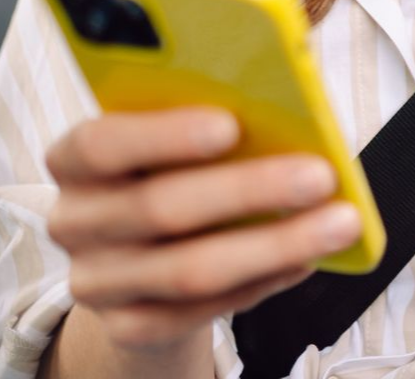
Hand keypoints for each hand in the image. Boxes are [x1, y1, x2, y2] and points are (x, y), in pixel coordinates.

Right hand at [44, 106, 361, 352]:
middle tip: (320, 175)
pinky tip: (306, 258)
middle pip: (161, 208)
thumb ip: (208, 103)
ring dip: (275, 244)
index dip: (164, 135)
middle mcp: (75, 220)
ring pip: (191, 269)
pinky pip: (204, 311)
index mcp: (75, 157)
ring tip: (338, 222)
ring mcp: (99, 281)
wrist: (140, 246)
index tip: (230, 124)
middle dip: (250, 189)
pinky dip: (263, 282)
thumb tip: (290, 88)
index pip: (101, 143)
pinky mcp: (131, 326)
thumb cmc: (170, 163)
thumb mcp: (172, 124)